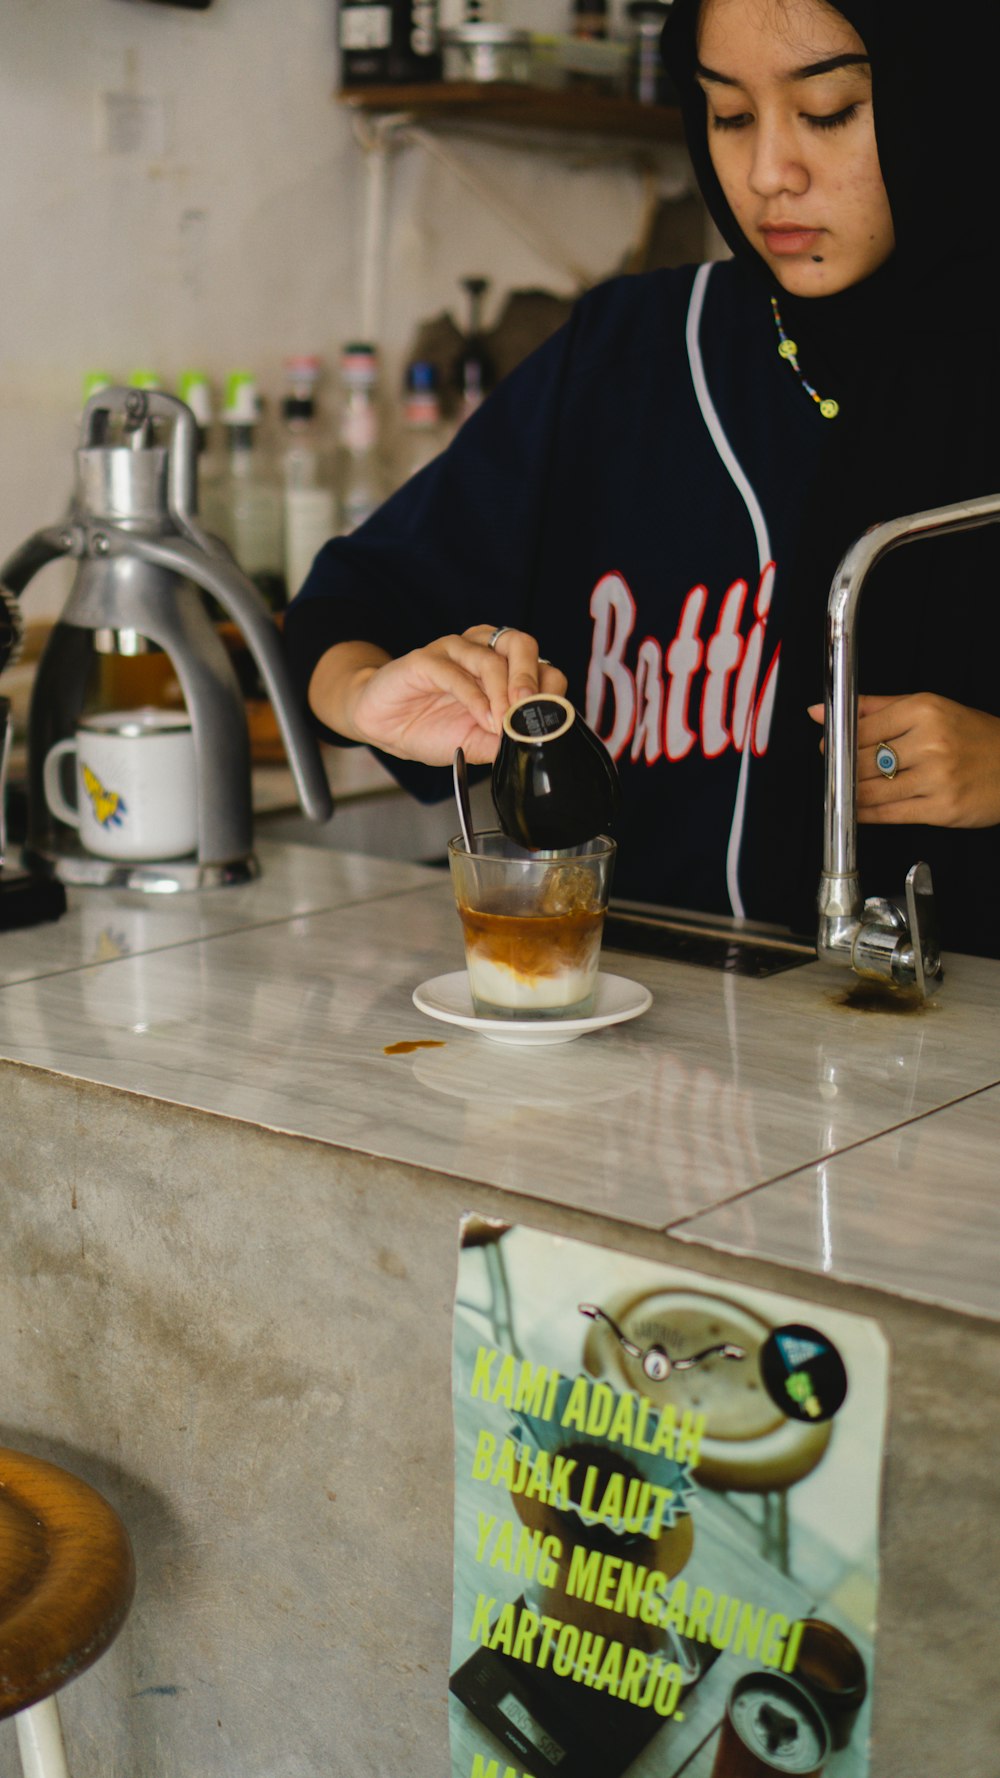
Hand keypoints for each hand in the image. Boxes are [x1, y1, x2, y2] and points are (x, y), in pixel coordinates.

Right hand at [315, 627, 567, 767]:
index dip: (548, 689)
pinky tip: (481, 717)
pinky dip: (474, 697)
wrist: (385, 727)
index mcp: (502, 668)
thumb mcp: (476, 743)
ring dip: (501, 691)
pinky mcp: (426, 660)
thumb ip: (504, 741)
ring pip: (490, 657)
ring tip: (501, 722)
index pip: (541, 665)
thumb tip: (534, 742)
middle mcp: (481, 651)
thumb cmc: (431, 728)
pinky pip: (455, 672)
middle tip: (528, 710)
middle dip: (530, 677)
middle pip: (521, 644)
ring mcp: (453, 651)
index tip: (546, 719)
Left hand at [807, 693, 999, 826]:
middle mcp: (931, 742)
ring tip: (847, 790)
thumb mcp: (928, 709)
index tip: (831, 746)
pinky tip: (861, 809)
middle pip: (863, 761)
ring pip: (872, 790)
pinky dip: (867, 814)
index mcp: (925, 710)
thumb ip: (874, 708)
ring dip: (852, 794)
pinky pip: (889, 814)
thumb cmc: (973, 736)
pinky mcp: (942, 808)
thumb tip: (821, 711)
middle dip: (843, 769)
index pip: (861, 729)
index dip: (838, 741)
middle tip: (837, 770)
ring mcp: (938, 777)